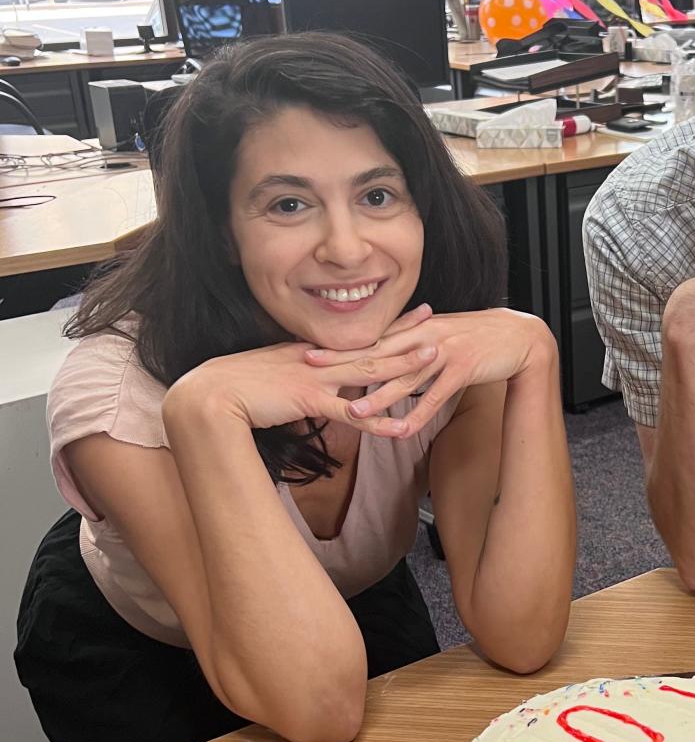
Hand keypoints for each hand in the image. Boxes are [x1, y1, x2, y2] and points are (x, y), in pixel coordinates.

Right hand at [164, 304, 438, 436]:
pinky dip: (377, 422)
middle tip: (437, 322)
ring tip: (434, 358)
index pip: (357, 335)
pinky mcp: (309, 400)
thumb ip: (297, 377)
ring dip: (402, 365)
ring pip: (369, 370)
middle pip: (370, 345)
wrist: (210, 394)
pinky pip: (350, 413)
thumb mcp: (273, 375)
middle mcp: (318, 359)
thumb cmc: (235, 387)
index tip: (412, 314)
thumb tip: (312, 384)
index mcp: (311, 352)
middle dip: (405, 334)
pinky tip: (401, 428)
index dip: (387, 325)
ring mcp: (315, 377)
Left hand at [303, 307, 556, 435]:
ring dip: (378, 397)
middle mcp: (425, 337)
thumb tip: (387, 353)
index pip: (371, 339)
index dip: (340, 346)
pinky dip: (419, 415)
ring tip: (353, 413)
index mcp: (416, 328)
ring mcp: (444, 353)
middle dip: (343, 363)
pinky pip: (437, 396)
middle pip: (378, 354)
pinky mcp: (463, 369)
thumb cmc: (479, 336)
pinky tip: (403, 431)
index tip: (308, 350)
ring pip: (405, 378)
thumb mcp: (441, 333)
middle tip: (310, 370)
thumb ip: (413, 342)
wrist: (519, 336)